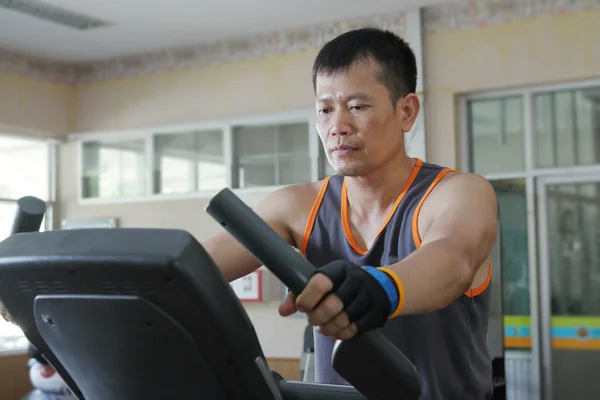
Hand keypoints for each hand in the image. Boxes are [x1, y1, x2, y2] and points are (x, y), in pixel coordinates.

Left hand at [279, 260, 397, 339]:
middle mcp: (355, 280)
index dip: (307, 299)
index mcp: (339, 269)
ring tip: (322, 328)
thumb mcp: (323, 281)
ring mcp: (368, 296)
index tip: (302, 307)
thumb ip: (300, 294)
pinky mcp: (376, 313)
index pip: (321, 283)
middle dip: (317, 317)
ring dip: (328, 328)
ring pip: (344, 320)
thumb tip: (282, 311)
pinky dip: (341, 334)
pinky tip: (336, 332)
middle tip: (312, 320)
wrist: (380, 286)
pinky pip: (355, 329)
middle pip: (332, 305)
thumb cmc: (342, 284)